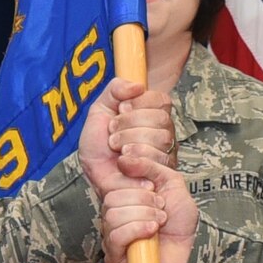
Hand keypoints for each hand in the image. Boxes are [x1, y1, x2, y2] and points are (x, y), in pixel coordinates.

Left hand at [78, 78, 174, 193]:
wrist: (96, 176)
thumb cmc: (98, 148)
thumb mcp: (99, 111)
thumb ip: (115, 89)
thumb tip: (138, 86)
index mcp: (152, 116)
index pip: (161, 100)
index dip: (139, 103)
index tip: (120, 110)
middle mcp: (163, 133)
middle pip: (161, 118)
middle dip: (129, 125)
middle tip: (114, 134)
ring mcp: (167, 153)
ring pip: (161, 138)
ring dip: (130, 142)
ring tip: (118, 150)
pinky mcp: (165, 173)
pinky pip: (158, 159)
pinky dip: (135, 159)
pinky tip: (125, 163)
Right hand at [100, 154, 196, 262]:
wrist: (191, 248)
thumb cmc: (180, 220)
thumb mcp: (171, 182)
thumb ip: (149, 166)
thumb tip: (123, 159)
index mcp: (124, 198)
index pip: (112, 183)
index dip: (135, 183)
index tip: (154, 188)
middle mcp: (114, 216)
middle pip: (111, 199)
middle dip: (142, 201)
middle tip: (161, 208)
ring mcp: (112, 236)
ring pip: (113, 216)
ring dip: (143, 216)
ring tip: (159, 222)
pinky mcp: (115, 256)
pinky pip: (115, 236)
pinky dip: (137, 230)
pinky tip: (151, 231)